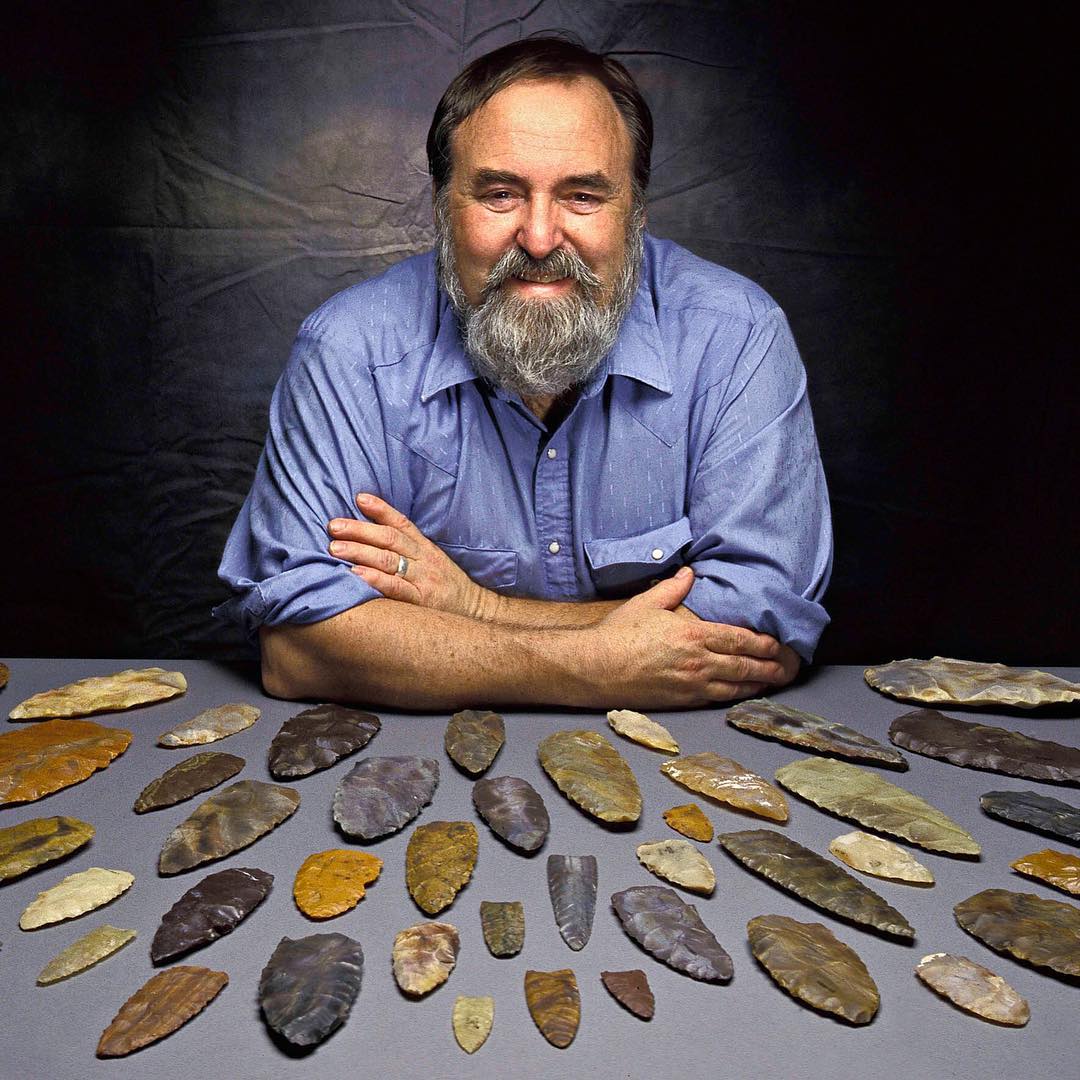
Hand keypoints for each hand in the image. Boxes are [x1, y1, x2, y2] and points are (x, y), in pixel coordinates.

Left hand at [328, 493, 491, 619]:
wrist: (476, 612)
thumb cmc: (448, 588)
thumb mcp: (433, 563)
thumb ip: (409, 550)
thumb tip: (375, 538)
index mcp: (426, 549)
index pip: (402, 524)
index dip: (381, 510)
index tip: (359, 499)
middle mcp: (425, 560)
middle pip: (390, 539)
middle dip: (359, 530)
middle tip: (333, 526)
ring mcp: (423, 580)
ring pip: (389, 561)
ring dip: (360, 552)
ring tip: (335, 548)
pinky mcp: (421, 601)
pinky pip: (395, 587)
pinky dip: (373, 579)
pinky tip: (354, 574)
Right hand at [586, 567, 796, 706]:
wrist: (594, 669)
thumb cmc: (617, 635)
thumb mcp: (646, 603)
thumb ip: (672, 588)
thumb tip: (689, 573)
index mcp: (693, 635)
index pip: (740, 640)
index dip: (764, 643)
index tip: (778, 643)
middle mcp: (698, 662)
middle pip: (745, 666)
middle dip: (770, 666)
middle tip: (788, 666)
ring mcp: (691, 685)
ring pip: (736, 686)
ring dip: (758, 684)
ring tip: (774, 681)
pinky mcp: (681, 702)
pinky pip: (717, 699)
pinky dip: (735, 696)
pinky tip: (743, 694)